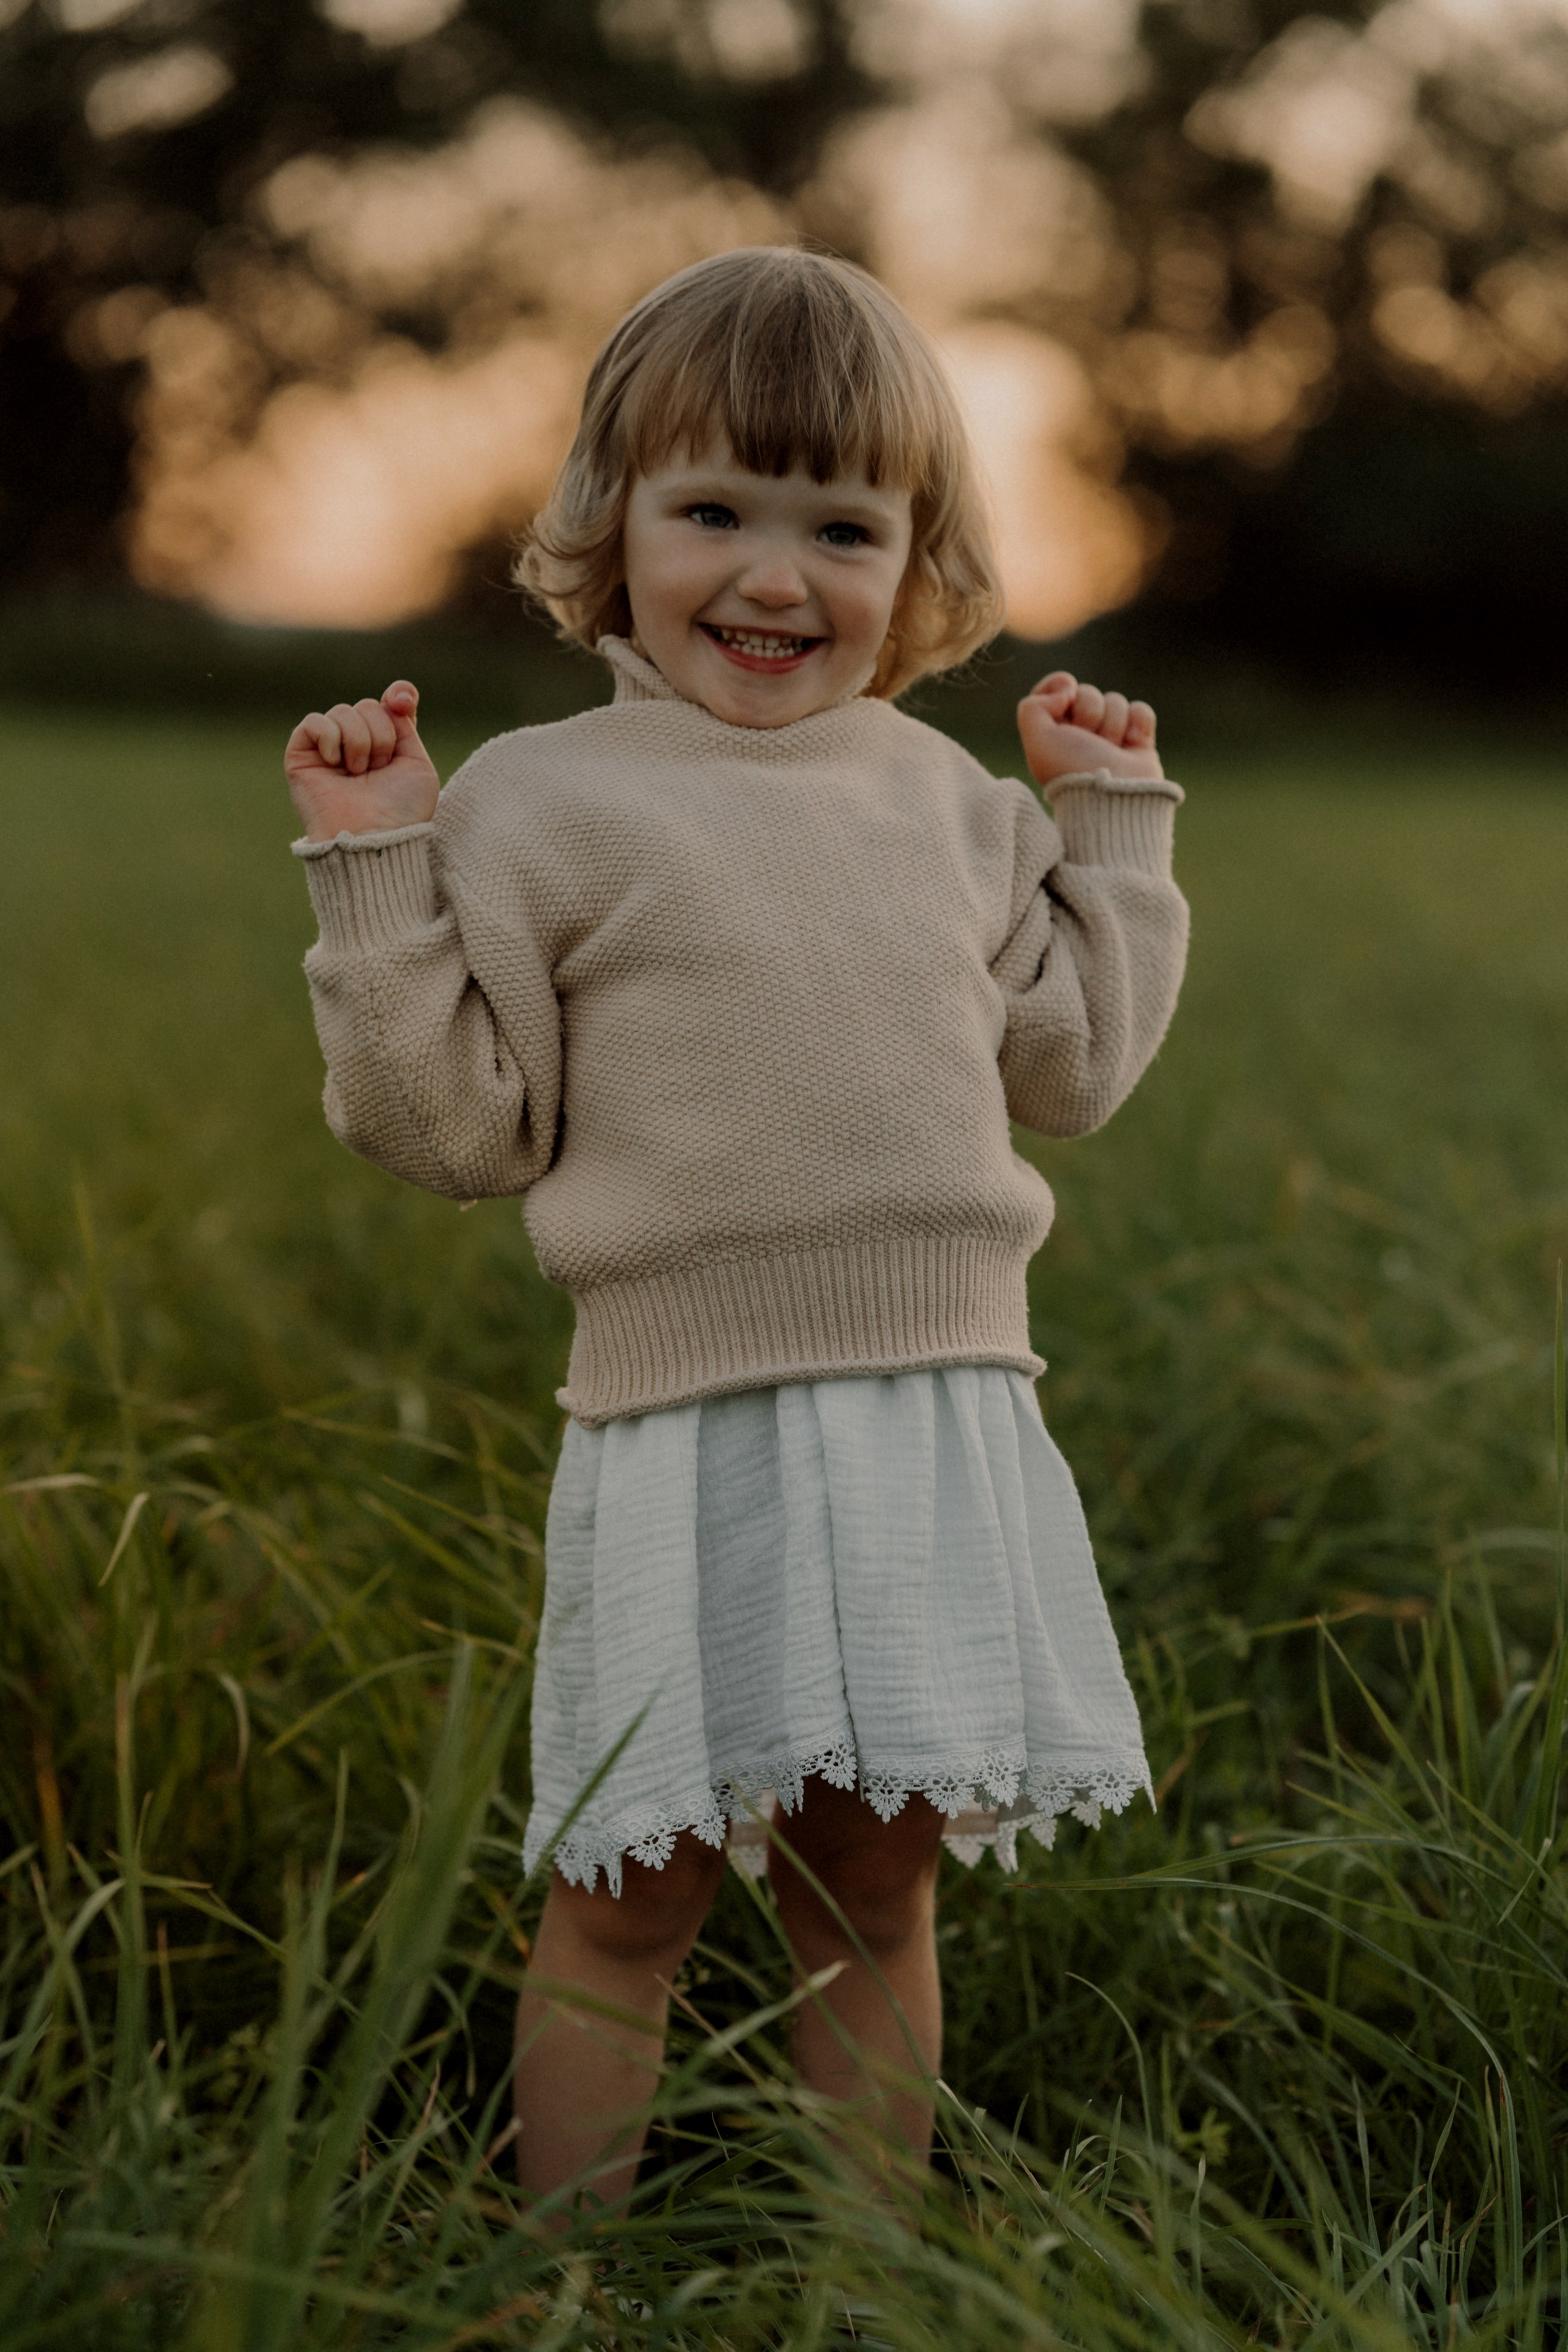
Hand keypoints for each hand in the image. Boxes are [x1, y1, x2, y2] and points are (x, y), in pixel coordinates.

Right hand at [285, 681, 439, 841]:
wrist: (374, 835)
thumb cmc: (401, 811)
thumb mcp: (418, 765)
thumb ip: (406, 726)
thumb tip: (392, 696)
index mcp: (386, 745)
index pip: (389, 702)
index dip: (398, 694)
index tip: (403, 703)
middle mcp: (356, 743)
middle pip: (368, 705)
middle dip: (382, 735)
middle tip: (379, 769)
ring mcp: (327, 748)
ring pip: (344, 711)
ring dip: (359, 742)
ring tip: (359, 774)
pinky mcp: (301, 754)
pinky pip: (314, 722)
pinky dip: (329, 738)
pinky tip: (335, 763)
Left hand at [1016, 672, 1162, 789]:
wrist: (1113, 796)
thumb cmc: (1072, 770)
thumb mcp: (1037, 740)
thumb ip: (1033, 706)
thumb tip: (1065, 691)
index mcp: (1054, 732)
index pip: (1056, 689)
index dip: (1060, 685)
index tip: (1066, 695)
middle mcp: (1081, 734)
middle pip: (1087, 692)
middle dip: (1089, 712)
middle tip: (1087, 740)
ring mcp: (1111, 737)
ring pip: (1115, 701)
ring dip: (1113, 724)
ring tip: (1110, 750)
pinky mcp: (1138, 740)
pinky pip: (1140, 710)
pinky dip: (1138, 724)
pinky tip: (1131, 745)